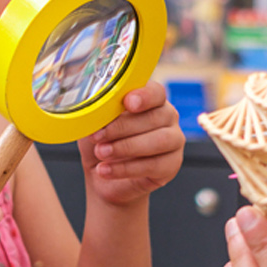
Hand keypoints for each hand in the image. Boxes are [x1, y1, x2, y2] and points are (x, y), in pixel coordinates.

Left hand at [78, 80, 183, 205]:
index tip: (128, 103)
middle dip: (123, 127)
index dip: (144, 96)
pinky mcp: (171, 165)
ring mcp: (173, 141)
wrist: (100, 174)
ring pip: (159, 141)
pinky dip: (127, 169)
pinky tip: (106, 170)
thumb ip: (97, 113)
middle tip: (98, 137)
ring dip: (127, 147)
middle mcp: (167, 117)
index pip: (156, 92)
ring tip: (101, 153)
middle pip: (155, 117)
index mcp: (149, 100)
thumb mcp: (93, 124)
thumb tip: (94, 109)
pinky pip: (155, 165)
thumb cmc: (100, 143)